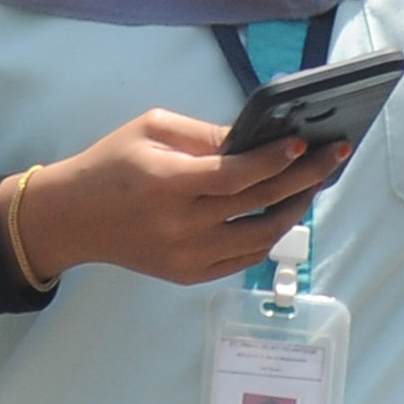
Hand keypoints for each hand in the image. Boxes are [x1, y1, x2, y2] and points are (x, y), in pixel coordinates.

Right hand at [4, 111, 346, 287]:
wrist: (71, 218)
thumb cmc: (111, 164)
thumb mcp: (152, 129)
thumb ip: (206, 135)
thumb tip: (257, 137)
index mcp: (169, 183)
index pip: (238, 174)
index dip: (277, 158)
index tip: (305, 142)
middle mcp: (181, 225)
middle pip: (259, 203)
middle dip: (303, 177)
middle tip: (333, 156)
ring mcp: (187, 256)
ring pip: (261, 238)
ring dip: (295, 210)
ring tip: (312, 186)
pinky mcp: (188, 274)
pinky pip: (244, 259)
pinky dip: (269, 236)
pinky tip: (282, 212)